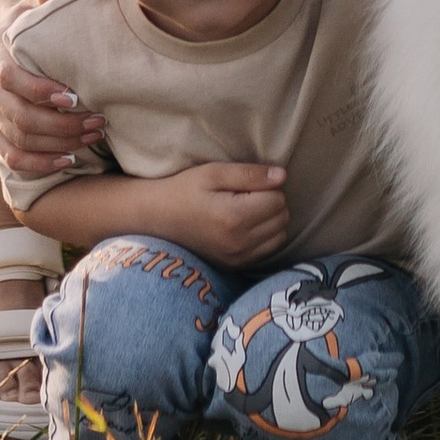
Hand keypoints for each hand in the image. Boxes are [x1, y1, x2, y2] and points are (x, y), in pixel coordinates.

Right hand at [0, 0, 91, 174]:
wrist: (8, 41)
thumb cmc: (34, 20)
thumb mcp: (39, 2)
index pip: (11, 77)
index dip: (41, 90)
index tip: (75, 96)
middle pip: (18, 115)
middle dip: (62, 123)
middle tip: (98, 121)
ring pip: (18, 139)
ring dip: (58, 144)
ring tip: (93, 138)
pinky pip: (11, 157)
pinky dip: (40, 163)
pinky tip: (70, 160)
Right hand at [151, 160, 293, 268]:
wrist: (156, 218)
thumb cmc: (184, 190)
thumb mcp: (214, 173)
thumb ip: (249, 174)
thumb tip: (282, 176)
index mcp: (234, 217)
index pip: (278, 199)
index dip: (268, 186)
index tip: (247, 184)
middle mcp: (240, 242)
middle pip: (282, 218)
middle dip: (272, 203)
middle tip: (247, 195)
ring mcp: (237, 258)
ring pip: (280, 236)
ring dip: (272, 221)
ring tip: (247, 210)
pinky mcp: (235, 266)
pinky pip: (268, 250)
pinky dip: (265, 237)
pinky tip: (246, 226)